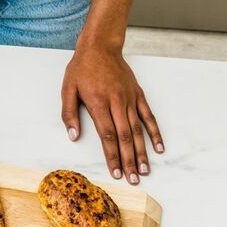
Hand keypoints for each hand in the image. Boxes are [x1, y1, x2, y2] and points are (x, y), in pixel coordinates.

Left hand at [61, 43, 163, 183]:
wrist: (100, 47)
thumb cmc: (82, 69)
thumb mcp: (67, 90)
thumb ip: (69, 114)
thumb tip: (73, 137)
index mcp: (98, 103)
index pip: (107, 135)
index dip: (112, 155)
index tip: (115, 172)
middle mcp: (117, 102)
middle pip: (125, 137)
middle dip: (129, 160)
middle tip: (133, 179)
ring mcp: (130, 99)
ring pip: (138, 130)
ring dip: (142, 152)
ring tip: (145, 170)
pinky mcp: (138, 95)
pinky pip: (149, 116)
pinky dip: (154, 133)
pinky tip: (158, 148)